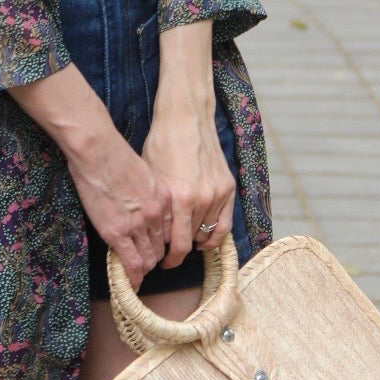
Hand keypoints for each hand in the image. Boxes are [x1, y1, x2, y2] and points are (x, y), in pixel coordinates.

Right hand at [8, 64, 170, 288]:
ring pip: (148, 259)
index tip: (153, 248)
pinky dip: (132, 278)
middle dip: (152, 258)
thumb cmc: (113, 154)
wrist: (98, 151)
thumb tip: (139, 205)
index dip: (160, 243)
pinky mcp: (118, 233)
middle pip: (160, 248)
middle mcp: (157, 215)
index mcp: (165, 199)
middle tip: (142, 263)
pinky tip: (130, 284)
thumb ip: (147, 193)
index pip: (169, 232)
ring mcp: (138, 225)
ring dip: (142, 268)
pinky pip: (132, 264)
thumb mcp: (143, 174)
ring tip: (133, 274)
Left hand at [141, 105, 234, 268]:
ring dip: (194, 240)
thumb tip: (151, 234)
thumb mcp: (151, 179)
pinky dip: (214, 236)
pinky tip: (203, 239)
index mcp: (179, 198)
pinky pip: (224, 225)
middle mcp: (201, 200)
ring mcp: (218, 195)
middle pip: (190, 242)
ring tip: (182, 241)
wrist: (185, 119)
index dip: (166, 257)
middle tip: (167, 256)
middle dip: (177, 251)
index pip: (175, 245)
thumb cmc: (161, 145)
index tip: (160, 261)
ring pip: (207, 234)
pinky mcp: (228, 189)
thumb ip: (156, 209)